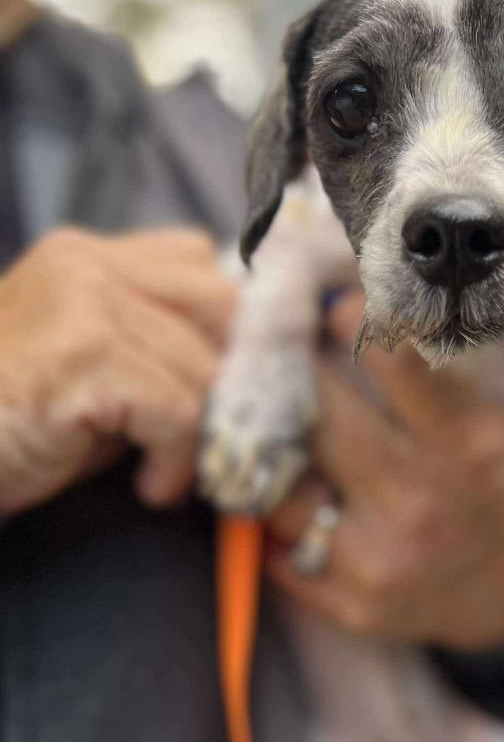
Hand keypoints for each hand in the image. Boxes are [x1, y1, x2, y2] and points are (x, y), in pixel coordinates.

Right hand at [0, 227, 235, 513]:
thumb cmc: (12, 426)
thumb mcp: (92, 368)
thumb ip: (155, 346)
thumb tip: (242, 371)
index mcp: (88, 256)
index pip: (201, 265)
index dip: (224, 332)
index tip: (219, 389)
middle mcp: (87, 264)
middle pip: (221, 306)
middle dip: (226, 377)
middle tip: (209, 432)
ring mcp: (83, 303)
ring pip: (203, 367)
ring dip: (200, 434)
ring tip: (167, 471)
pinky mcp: (82, 355)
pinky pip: (178, 409)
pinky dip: (178, 458)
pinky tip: (151, 485)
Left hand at [266, 297, 503, 651]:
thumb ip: (465, 372)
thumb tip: (394, 302)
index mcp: (468, 445)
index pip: (396, 363)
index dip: (355, 321)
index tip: (334, 305)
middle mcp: (419, 503)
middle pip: (321, 417)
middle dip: (296, 374)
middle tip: (282, 352)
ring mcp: (382, 561)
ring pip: (283, 488)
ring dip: (276, 449)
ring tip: (273, 422)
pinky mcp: (355, 605)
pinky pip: (283, 551)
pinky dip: (279, 517)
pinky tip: (289, 491)